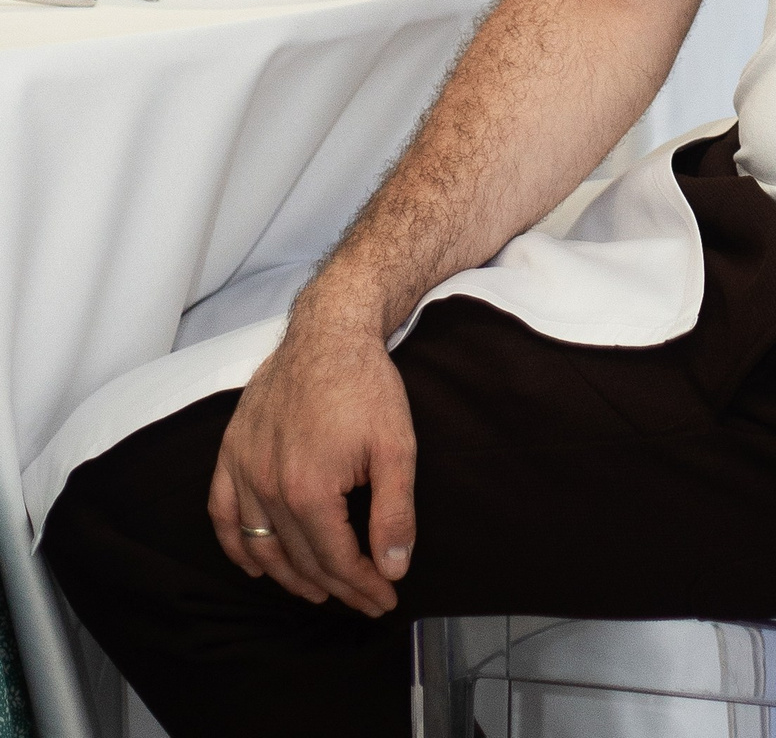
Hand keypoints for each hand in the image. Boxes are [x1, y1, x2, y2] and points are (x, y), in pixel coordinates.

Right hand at [208, 306, 416, 615]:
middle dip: (338, 586)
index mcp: (309, 489)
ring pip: (261, 545)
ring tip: (320, 591)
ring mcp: (244, 469)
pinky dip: (237, 546)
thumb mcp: (397, 446)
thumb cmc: (366, 384)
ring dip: (289, 577)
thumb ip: (395, 512)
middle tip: (364, 598)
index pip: (337, 560)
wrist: (329, 330)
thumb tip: (393, 569)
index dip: (363, 586)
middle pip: (301, 558)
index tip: (386, 600)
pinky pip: (222, 514)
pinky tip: (257, 564)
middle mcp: (268, 486)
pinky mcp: (231, 451)